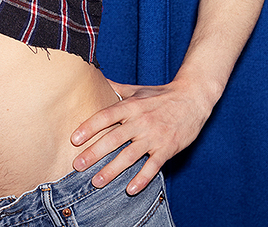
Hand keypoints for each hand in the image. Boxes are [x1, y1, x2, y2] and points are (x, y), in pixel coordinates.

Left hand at [70, 80, 211, 194]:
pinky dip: (142, 179)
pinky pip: (153, 167)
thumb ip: (117, 87)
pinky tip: (130, 189)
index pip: (106, 116)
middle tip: (77, 165)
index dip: (89, 127)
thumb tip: (97, 78)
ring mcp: (154, 136)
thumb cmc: (161, 95)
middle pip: (113, 139)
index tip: (74, 139)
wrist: (192, 99)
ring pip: (130, 156)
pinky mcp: (167, 149)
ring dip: (112, 170)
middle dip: (94, 153)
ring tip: (96, 181)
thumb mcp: (137, 90)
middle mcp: (140, 121)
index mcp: (131, 106)